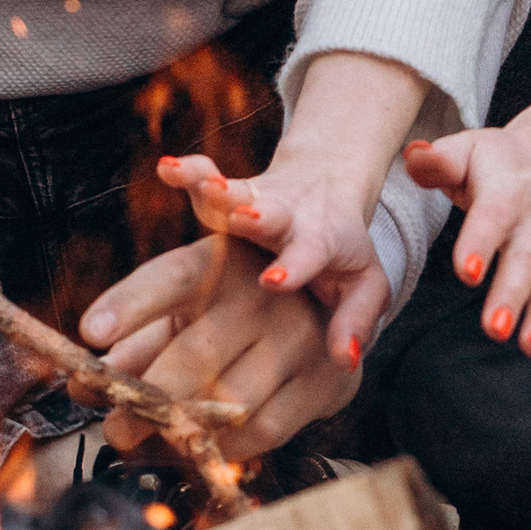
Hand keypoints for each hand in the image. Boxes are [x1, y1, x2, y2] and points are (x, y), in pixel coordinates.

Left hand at [79, 231, 382, 458]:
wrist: (327, 315)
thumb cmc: (232, 317)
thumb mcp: (183, 313)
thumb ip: (133, 347)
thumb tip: (82, 386)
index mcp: (216, 263)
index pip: (167, 278)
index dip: (127, 305)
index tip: (89, 334)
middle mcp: (261, 294)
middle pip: (194, 355)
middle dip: (146, 400)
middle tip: (116, 429)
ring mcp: (297, 337)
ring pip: (229, 402)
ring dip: (182, 432)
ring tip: (150, 443)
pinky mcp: (322, 381)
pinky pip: (262, 430)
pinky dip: (224, 448)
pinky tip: (201, 445)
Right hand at [151, 147, 390, 366]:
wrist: (328, 190)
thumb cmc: (344, 254)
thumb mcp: (364, 285)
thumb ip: (356, 319)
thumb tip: (346, 361)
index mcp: (320, 241)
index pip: (308, 254)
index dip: (293, 266)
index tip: (274, 281)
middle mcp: (288, 219)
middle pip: (271, 214)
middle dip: (255, 216)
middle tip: (242, 218)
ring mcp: (256, 203)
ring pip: (236, 192)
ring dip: (217, 189)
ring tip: (197, 182)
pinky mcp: (229, 192)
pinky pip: (205, 178)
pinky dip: (188, 172)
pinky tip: (166, 169)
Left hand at [402, 37, 530, 379]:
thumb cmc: (499, 161)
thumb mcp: (468, 148)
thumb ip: (437, 160)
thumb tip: (413, 156)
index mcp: (507, 193)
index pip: (493, 217)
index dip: (481, 243)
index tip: (467, 270)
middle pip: (526, 262)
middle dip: (513, 295)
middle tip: (495, 327)